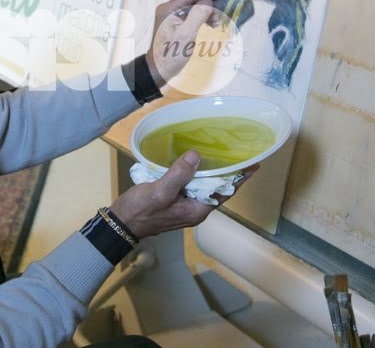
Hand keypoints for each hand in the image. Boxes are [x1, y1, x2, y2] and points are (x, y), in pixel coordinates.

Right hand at [109, 151, 257, 238]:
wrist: (121, 223)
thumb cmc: (141, 210)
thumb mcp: (161, 191)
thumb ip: (179, 174)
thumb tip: (197, 156)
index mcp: (197, 210)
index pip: (225, 192)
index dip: (239, 179)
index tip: (253, 164)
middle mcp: (194, 209)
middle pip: (216, 188)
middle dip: (227, 172)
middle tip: (236, 151)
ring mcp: (184, 205)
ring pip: (203, 186)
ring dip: (210, 171)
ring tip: (219, 152)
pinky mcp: (173, 199)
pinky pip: (190, 184)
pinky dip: (194, 172)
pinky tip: (192, 160)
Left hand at [144, 0, 220, 87]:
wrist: (159, 69)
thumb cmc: (171, 55)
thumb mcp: (186, 36)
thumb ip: (197, 16)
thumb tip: (208, 2)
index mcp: (168, 9)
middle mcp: (168, 8)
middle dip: (206, 2)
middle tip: (219, 13)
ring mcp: (170, 15)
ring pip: (192, 5)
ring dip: (205, 10)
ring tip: (215, 23)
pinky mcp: (174, 22)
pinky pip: (190, 13)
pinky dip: (201, 16)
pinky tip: (210, 24)